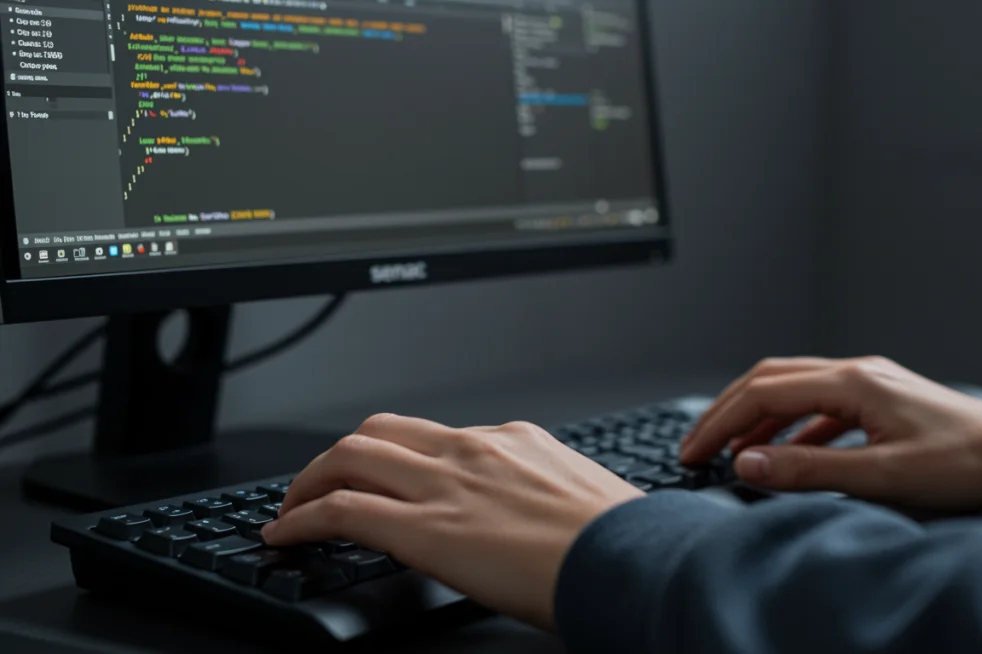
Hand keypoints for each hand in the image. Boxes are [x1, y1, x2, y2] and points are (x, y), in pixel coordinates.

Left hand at [263, 415, 645, 629]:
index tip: (384, 474)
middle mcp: (472, 449)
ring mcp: (446, 483)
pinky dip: (302, 518)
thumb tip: (529, 518)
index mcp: (514, 440)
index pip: (433, 435)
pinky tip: (286, 535)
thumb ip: (540, 495)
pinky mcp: (425, 528)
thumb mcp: (579, 499)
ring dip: (310, 480)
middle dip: (340, 454)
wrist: (631, 559)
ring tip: (292, 508)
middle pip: (380, 430)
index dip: (395, 455)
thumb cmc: (619, 540)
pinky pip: (342, 509)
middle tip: (322, 481)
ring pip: (350, 457)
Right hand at [680, 357, 981, 512]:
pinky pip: (819, 406)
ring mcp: (870, 382)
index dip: (720, 424)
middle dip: (727, 413)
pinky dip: (790, 428)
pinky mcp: (882, 399)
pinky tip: (785, 456)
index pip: (763, 393)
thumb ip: (808, 470)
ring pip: (793, 389)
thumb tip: (745, 464)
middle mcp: (857, 371)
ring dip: (756, 420)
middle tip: (696, 447)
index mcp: (852, 382)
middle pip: (770, 379)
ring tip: (732, 454)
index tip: (692, 453)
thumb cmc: (966, 466)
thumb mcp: (881, 476)